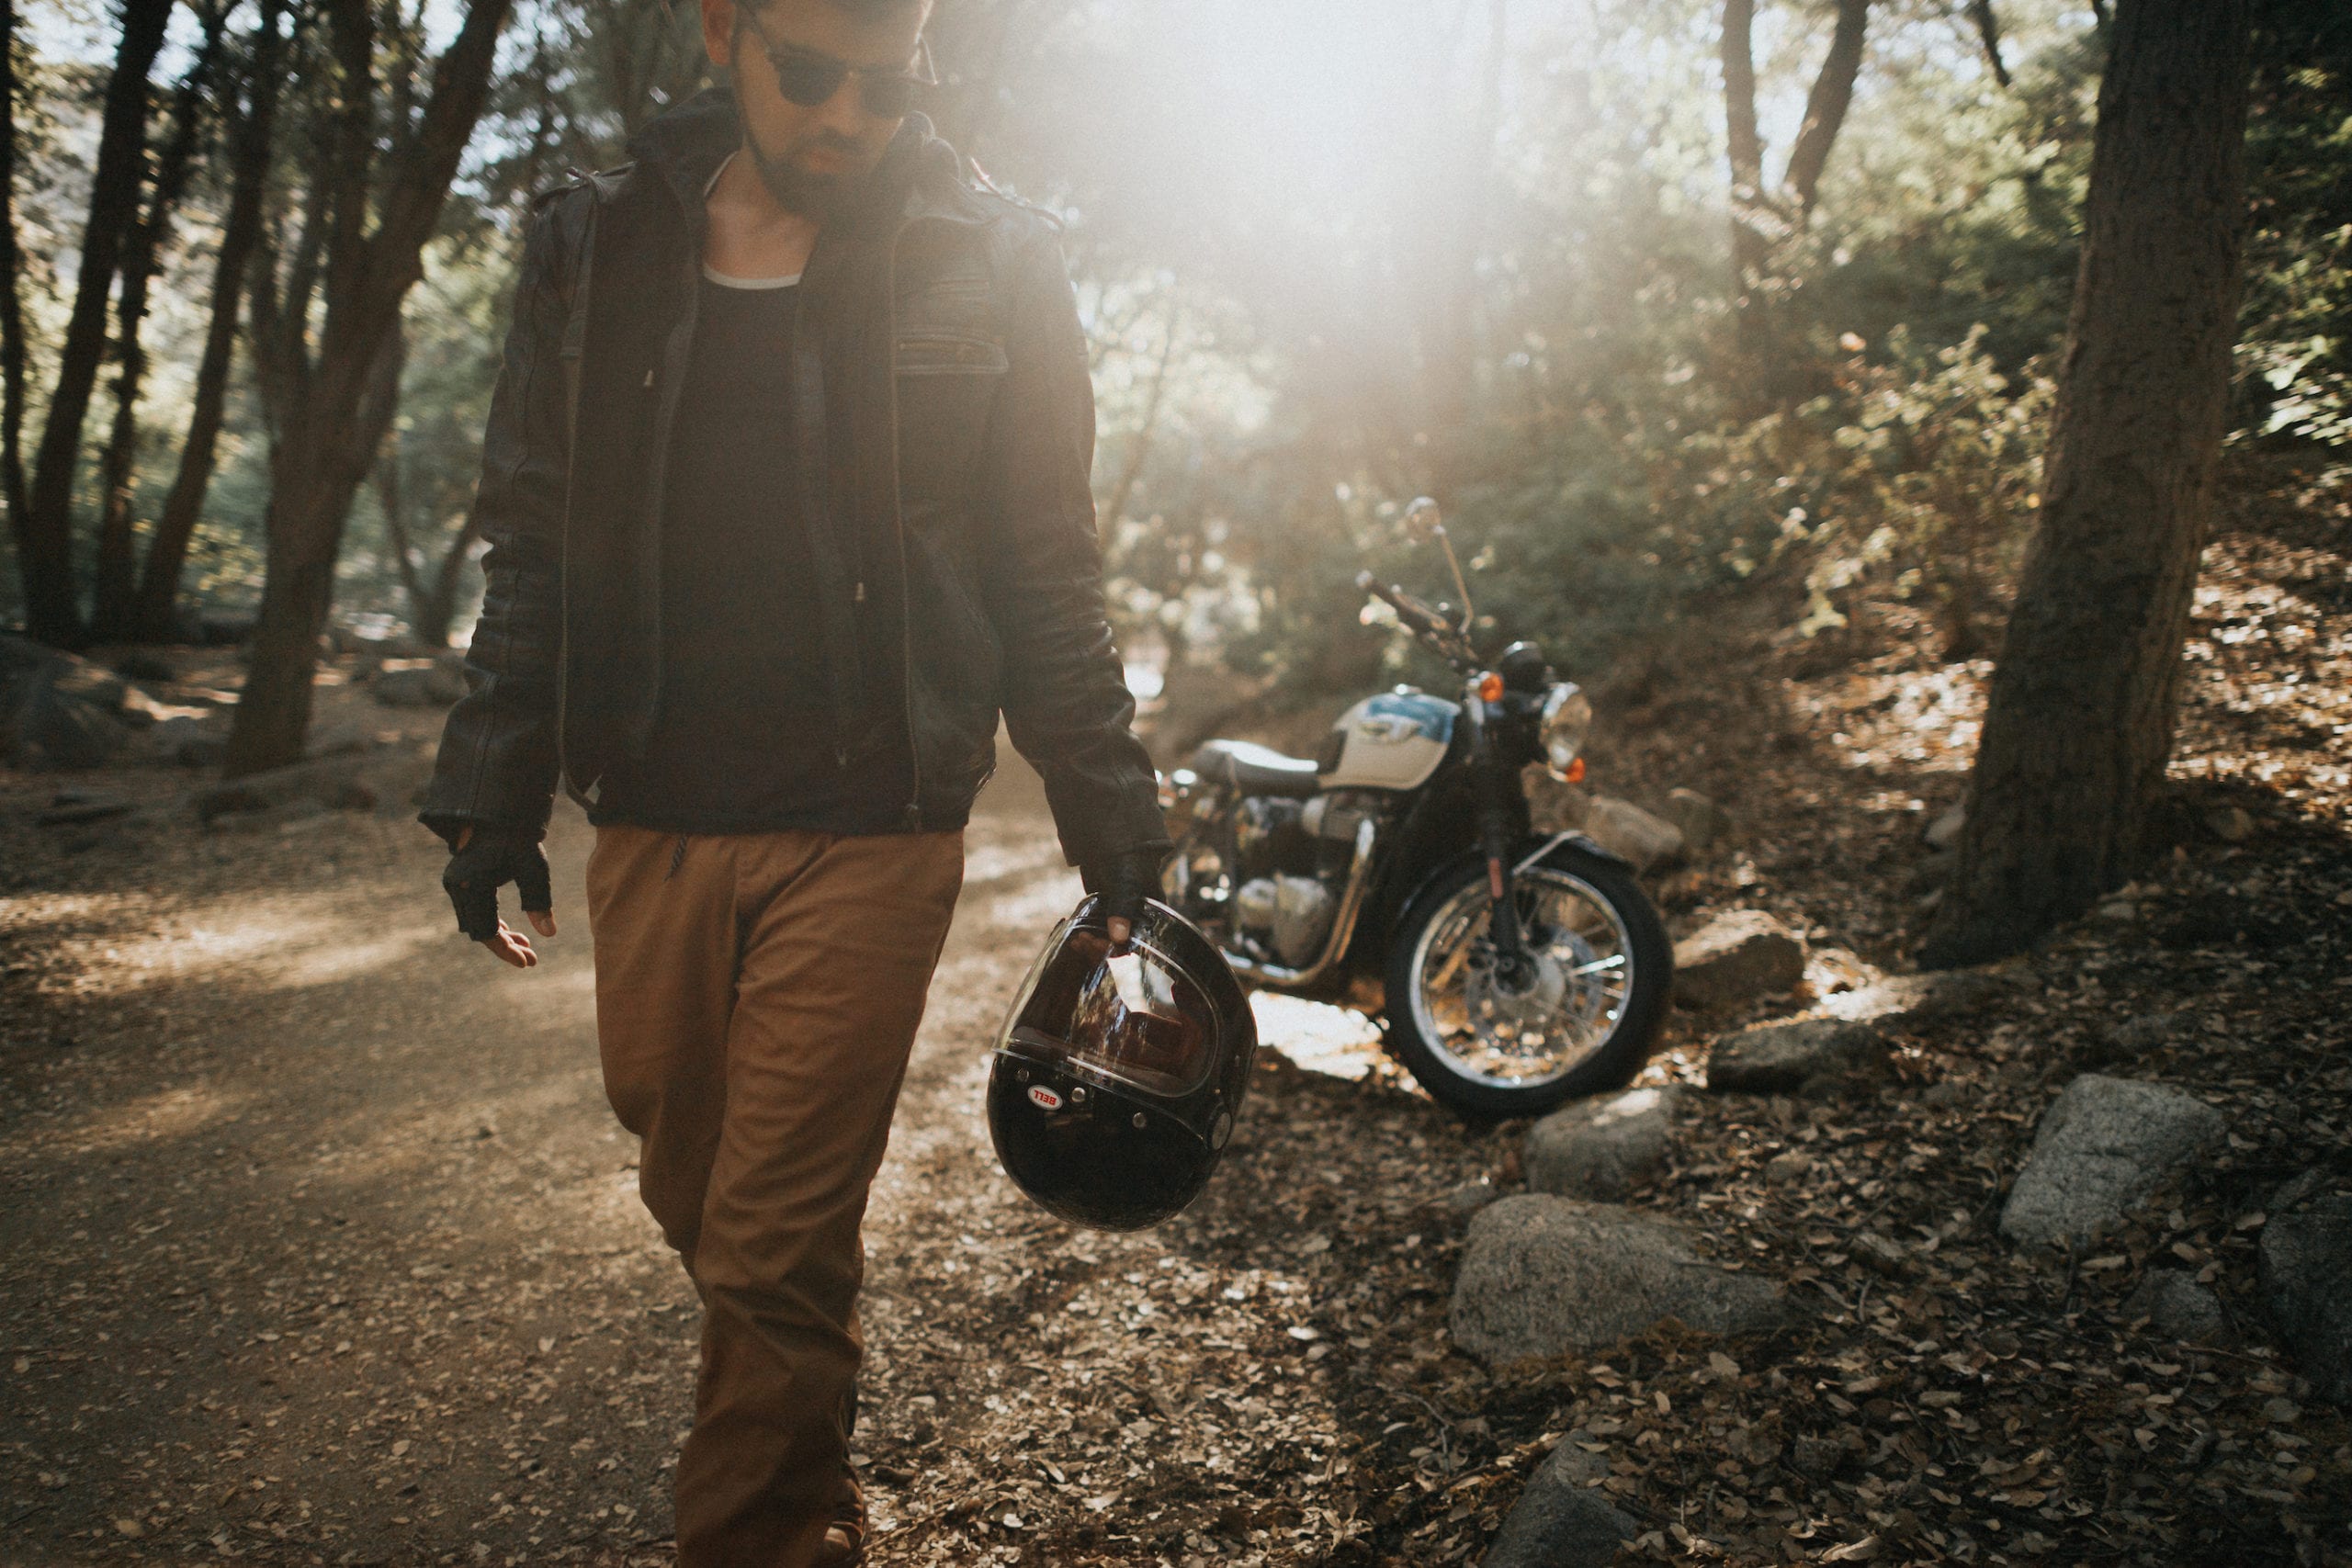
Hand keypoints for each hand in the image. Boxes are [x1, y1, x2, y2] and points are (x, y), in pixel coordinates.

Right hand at [445, 824, 556, 968]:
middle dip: (505, 947)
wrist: (497, 813)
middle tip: (532, 959)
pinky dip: (492, 922)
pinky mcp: (459, 882)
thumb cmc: (518, 838)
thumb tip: (549, 934)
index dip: (505, 951)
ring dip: (500, 936)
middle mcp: (458, 888)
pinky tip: (512, 932)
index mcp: (472, 886)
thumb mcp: (534, 868)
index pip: (487, 932)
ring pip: (476, 922)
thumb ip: (539, 899)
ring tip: (527, 946)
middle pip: (480, 931)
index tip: (526, 963)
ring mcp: (455, 885)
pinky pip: (474, 911)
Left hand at [1081, 848, 1165, 952]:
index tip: (1102, 946)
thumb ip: (1123, 907)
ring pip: (1106, 943)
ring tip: (1079, 941)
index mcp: (1153, 917)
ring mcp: (1118, 919)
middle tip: (1086, 942)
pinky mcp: (1101, 914)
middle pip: (1121, 948)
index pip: (1140, 945)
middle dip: (1102, 949)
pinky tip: (1075, 940)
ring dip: (1092, 947)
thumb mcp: (1127, 883)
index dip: (1122, 951)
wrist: (1108, 841)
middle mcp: (1137, 922)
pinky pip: (1095, 934)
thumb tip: (1118, 937)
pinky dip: (1086, 939)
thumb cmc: (1127, 859)